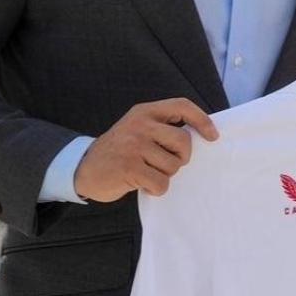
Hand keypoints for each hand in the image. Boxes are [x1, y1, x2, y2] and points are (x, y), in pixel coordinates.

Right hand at [75, 99, 217, 201]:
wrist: (83, 168)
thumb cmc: (120, 150)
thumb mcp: (137, 128)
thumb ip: (162, 127)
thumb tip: (201, 134)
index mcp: (145, 111)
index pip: (182, 106)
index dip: (202, 120)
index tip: (213, 136)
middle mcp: (139, 125)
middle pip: (184, 142)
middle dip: (181, 158)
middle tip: (166, 163)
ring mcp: (134, 146)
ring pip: (174, 165)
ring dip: (165, 175)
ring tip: (146, 171)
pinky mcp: (129, 168)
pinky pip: (161, 183)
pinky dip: (156, 188)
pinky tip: (140, 183)